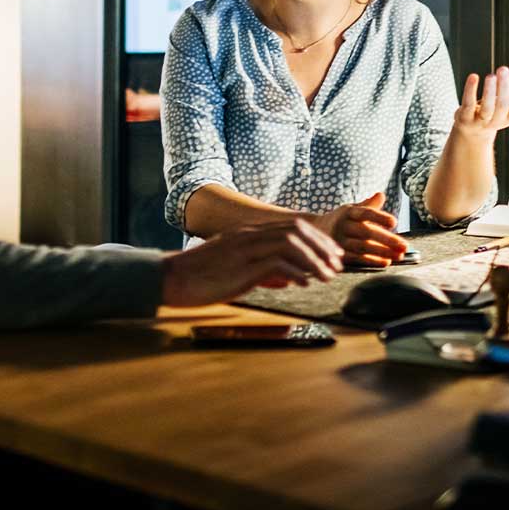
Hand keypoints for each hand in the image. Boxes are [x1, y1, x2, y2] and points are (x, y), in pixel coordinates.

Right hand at [161, 219, 341, 306]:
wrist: (171, 278)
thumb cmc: (201, 276)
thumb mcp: (235, 267)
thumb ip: (261, 268)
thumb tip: (288, 277)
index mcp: (248, 233)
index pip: (291, 226)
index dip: (317, 238)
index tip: (332, 254)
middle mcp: (249, 236)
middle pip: (296, 230)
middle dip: (322, 246)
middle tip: (337, 264)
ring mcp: (245, 249)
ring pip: (291, 243)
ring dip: (314, 259)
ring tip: (327, 276)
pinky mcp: (241, 266)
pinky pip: (277, 262)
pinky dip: (296, 271)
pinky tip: (306, 283)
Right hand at [313, 193, 406, 266]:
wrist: (316, 232)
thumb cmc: (341, 220)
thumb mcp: (351, 209)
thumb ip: (368, 205)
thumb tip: (381, 195)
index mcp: (348, 211)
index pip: (365, 213)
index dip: (379, 217)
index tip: (394, 222)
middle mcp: (342, 225)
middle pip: (366, 232)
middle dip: (387, 239)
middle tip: (405, 246)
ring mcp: (339, 240)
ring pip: (363, 247)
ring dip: (383, 252)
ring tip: (400, 255)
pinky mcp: (338, 254)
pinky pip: (357, 258)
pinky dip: (372, 261)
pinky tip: (386, 262)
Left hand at [453, 66, 508, 139]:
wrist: (473, 131)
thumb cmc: (497, 114)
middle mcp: (497, 121)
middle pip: (503, 106)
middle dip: (504, 87)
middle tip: (503, 69)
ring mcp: (481, 121)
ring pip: (487, 108)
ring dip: (489, 91)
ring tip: (491, 75)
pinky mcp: (465, 117)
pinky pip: (468, 104)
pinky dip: (470, 90)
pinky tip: (474, 76)